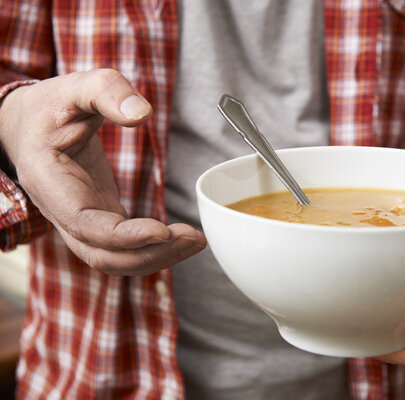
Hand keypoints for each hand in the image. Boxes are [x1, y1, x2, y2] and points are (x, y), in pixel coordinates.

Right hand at [0, 69, 205, 274]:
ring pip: (115, 258)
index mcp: (50, 182)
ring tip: (194, 242)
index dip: (124, 236)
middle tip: (191, 238)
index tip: (162, 231)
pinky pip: (125, 246)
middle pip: (103, 255)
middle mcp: (62, 212)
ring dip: (156, 257)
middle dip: (149, 254)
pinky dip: (153, 247)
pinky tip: (182, 238)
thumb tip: (142, 113)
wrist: (28, 125)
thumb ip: (106, 92)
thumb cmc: (49, 107)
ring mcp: (81, 220)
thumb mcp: (75, 87)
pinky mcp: (100, 216)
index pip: (85, 224)